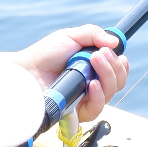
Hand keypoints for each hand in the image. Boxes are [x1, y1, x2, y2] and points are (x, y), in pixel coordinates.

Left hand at [0, 25, 129, 121]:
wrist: (27, 70)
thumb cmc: (45, 54)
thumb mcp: (70, 37)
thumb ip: (93, 34)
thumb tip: (115, 41)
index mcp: (93, 68)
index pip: (118, 70)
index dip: (120, 63)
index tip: (115, 53)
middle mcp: (93, 84)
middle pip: (118, 81)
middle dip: (113, 66)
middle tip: (100, 54)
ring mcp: (86, 99)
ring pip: (111, 93)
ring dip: (107, 75)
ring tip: (94, 61)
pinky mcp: (77, 112)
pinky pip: (97, 108)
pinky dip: (98, 95)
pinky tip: (91, 84)